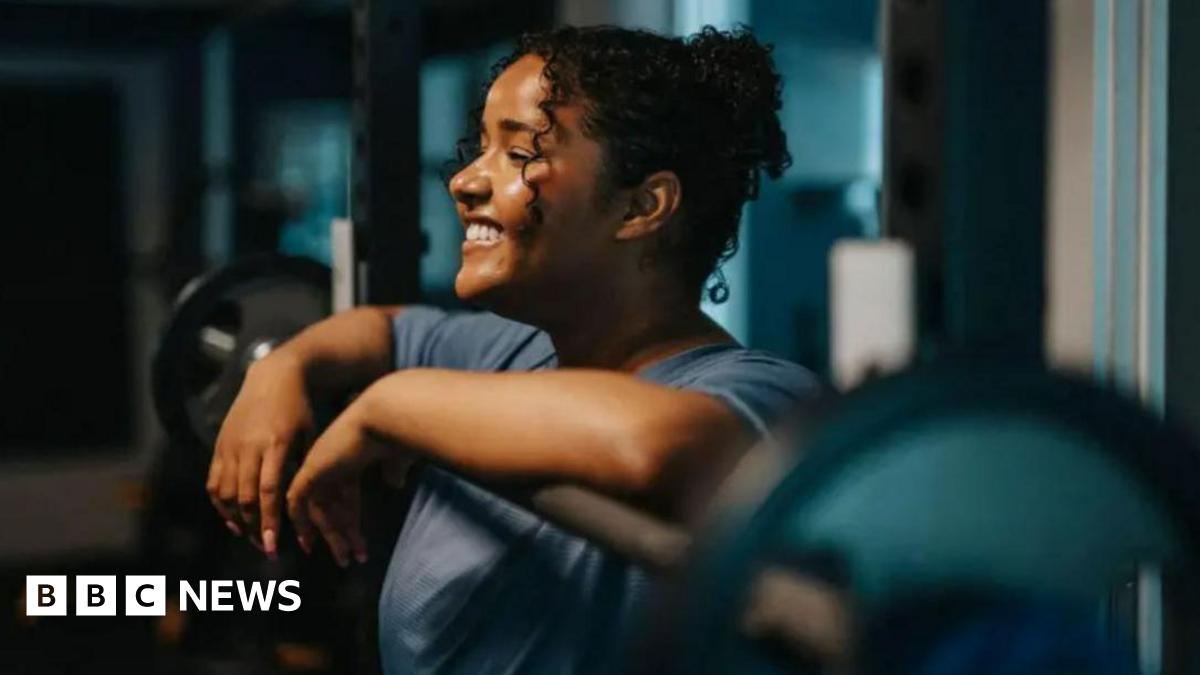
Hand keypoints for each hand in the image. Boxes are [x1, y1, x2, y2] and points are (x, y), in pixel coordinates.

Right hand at [207, 353, 313, 558]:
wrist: (274, 376)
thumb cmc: (300, 409)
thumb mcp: (310, 435)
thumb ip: (304, 468)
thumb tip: (306, 506)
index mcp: (275, 444)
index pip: (268, 491)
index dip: (269, 520)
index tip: (272, 545)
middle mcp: (248, 446)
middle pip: (244, 497)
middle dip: (254, 527)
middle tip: (264, 548)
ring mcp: (230, 445)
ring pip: (225, 493)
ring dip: (235, 519)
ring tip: (250, 535)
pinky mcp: (219, 445)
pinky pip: (213, 481)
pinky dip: (219, 504)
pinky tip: (231, 518)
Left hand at [286, 403, 387, 566]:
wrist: (383, 417)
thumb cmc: (395, 433)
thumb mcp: (396, 456)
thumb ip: (393, 470)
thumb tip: (395, 482)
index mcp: (349, 459)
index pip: (345, 496)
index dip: (346, 518)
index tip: (352, 538)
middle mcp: (330, 463)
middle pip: (330, 506)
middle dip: (339, 534)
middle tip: (345, 558)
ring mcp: (318, 466)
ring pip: (317, 509)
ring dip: (330, 536)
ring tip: (344, 559)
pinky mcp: (310, 471)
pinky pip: (299, 503)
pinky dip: (302, 522)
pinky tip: (309, 542)